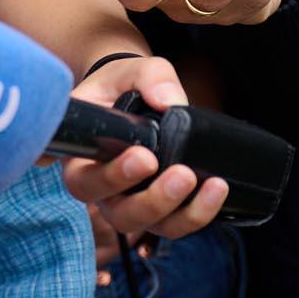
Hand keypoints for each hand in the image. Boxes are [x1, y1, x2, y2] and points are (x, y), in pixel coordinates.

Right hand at [56, 56, 225, 242]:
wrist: (131, 97)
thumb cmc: (120, 87)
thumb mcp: (129, 71)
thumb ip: (149, 77)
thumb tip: (169, 101)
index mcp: (81, 156)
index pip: (83, 179)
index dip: (110, 177)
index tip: (144, 158)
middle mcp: (100, 187)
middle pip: (117, 212)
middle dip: (152, 200)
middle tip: (181, 173)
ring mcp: (128, 202)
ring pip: (148, 226)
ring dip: (179, 212)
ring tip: (210, 185)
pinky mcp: (158, 210)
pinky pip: (174, 226)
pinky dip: (199, 214)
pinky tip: (217, 190)